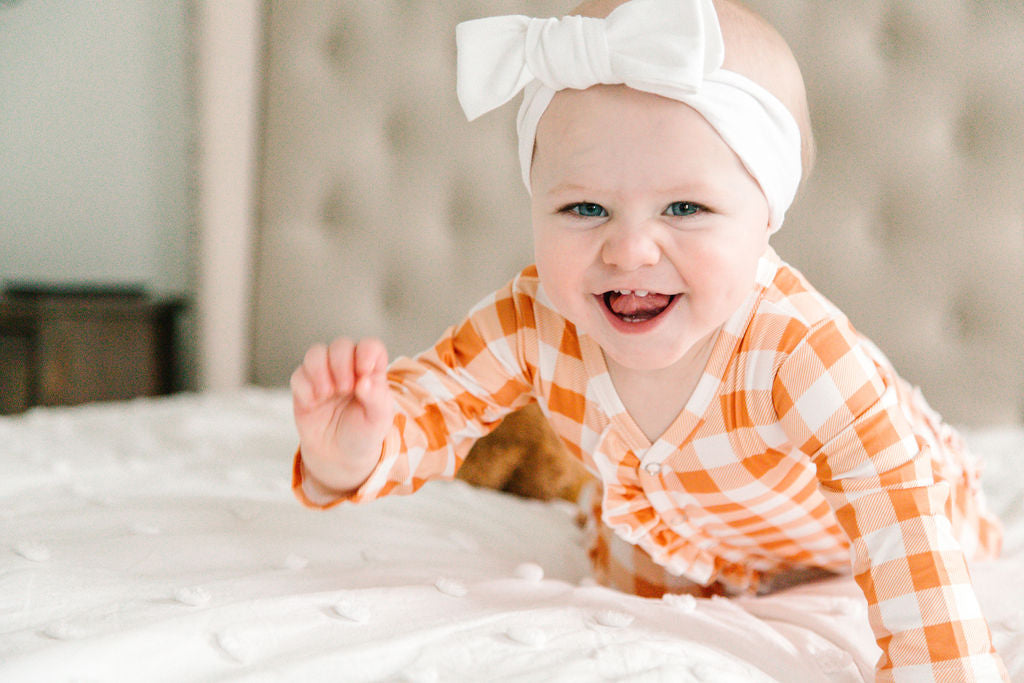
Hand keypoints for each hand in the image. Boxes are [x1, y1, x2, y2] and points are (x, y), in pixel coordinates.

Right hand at [290, 337, 392, 493]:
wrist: (340, 457)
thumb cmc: (364, 433)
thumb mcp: (379, 419)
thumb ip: (376, 398)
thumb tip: (364, 380)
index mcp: (370, 371)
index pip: (370, 346)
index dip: (366, 352)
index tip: (365, 372)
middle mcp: (347, 369)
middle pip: (341, 345)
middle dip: (341, 363)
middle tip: (346, 389)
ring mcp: (324, 377)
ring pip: (316, 353)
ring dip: (320, 370)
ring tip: (328, 393)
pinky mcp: (304, 389)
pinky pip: (298, 376)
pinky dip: (306, 388)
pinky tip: (315, 402)